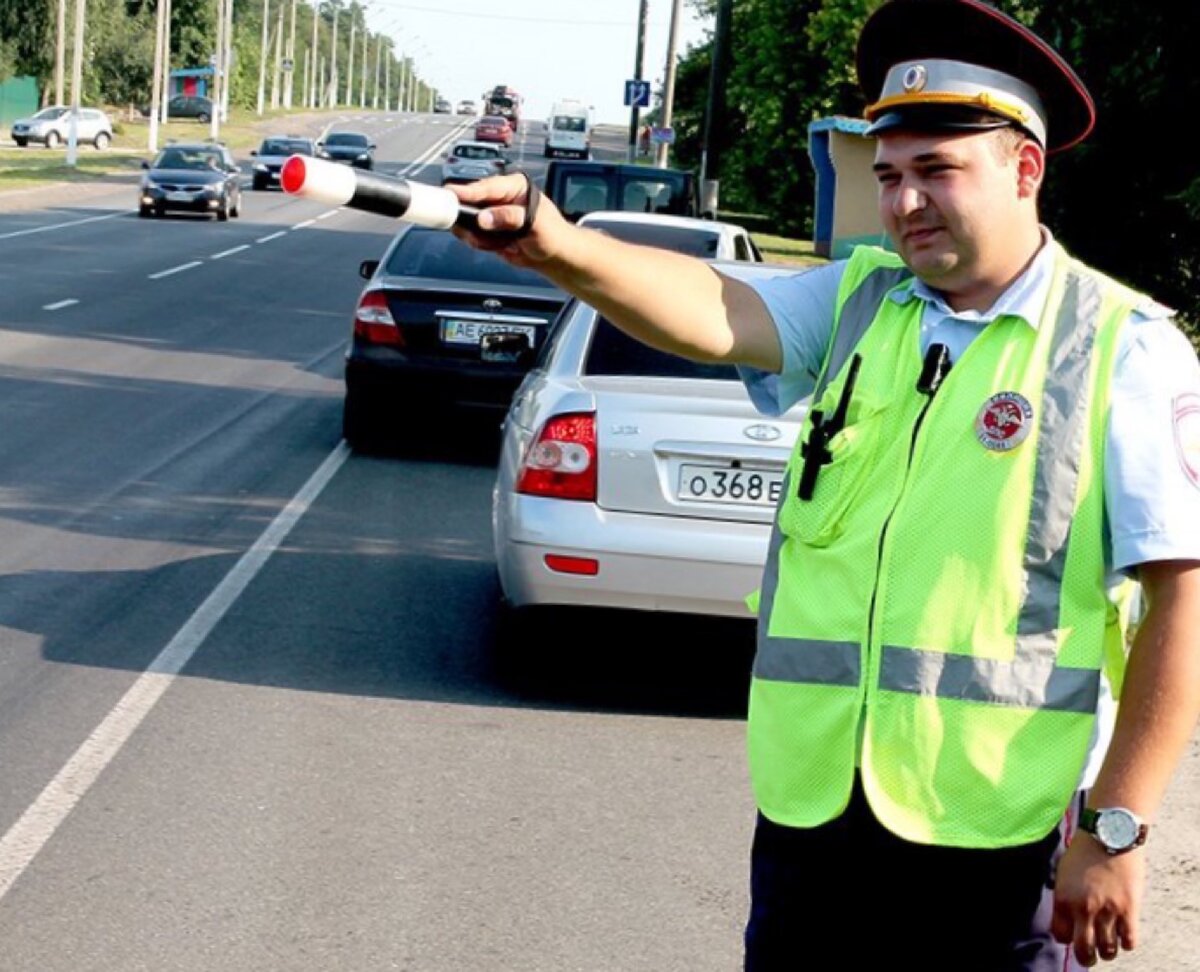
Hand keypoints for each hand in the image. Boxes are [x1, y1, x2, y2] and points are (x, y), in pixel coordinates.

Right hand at [447, 174, 568, 266]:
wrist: (552, 254)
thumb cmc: (552, 233)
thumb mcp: (534, 223)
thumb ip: (509, 218)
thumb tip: (484, 218)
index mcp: (514, 186)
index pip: (486, 186)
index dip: (468, 191)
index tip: (451, 194)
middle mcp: (499, 197)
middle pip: (470, 201)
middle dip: (468, 217)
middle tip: (464, 226)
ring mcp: (490, 214)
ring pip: (467, 222)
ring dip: (477, 235)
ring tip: (499, 243)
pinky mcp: (485, 230)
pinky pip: (471, 236)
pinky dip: (480, 244)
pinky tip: (499, 246)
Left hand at [1051, 835, 1144, 965]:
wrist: (1110, 834)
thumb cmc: (1084, 850)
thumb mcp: (1063, 872)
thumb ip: (1064, 895)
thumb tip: (1066, 915)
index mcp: (1063, 899)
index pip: (1060, 936)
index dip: (1066, 938)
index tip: (1071, 936)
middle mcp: (1083, 909)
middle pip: (1084, 950)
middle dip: (1086, 957)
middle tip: (1090, 956)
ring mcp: (1107, 911)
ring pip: (1107, 949)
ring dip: (1107, 952)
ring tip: (1108, 948)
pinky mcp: (1129, 909)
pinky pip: (1129, 940)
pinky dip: (1126, 943)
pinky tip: (1124, 937)